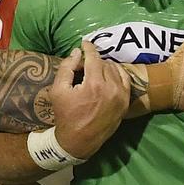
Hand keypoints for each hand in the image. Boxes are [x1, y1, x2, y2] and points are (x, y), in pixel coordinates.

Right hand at [52, 41, 129, 159]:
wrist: (78, 140)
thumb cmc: (65, 115)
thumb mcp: (58, 90)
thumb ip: (67, 68)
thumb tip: (77, 52)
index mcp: (94, 84)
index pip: (94, 57)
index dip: (88, 48)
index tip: (84, 43)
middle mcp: (112, 88)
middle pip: (104, 63)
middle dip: (93, 60)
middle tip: (83, 65)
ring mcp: (121, 96)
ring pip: (115, 70)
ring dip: (105, 66)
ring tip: (94, 70)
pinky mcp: (125, 103)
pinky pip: (125, 80)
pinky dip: (118, 73)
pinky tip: (109, 74)